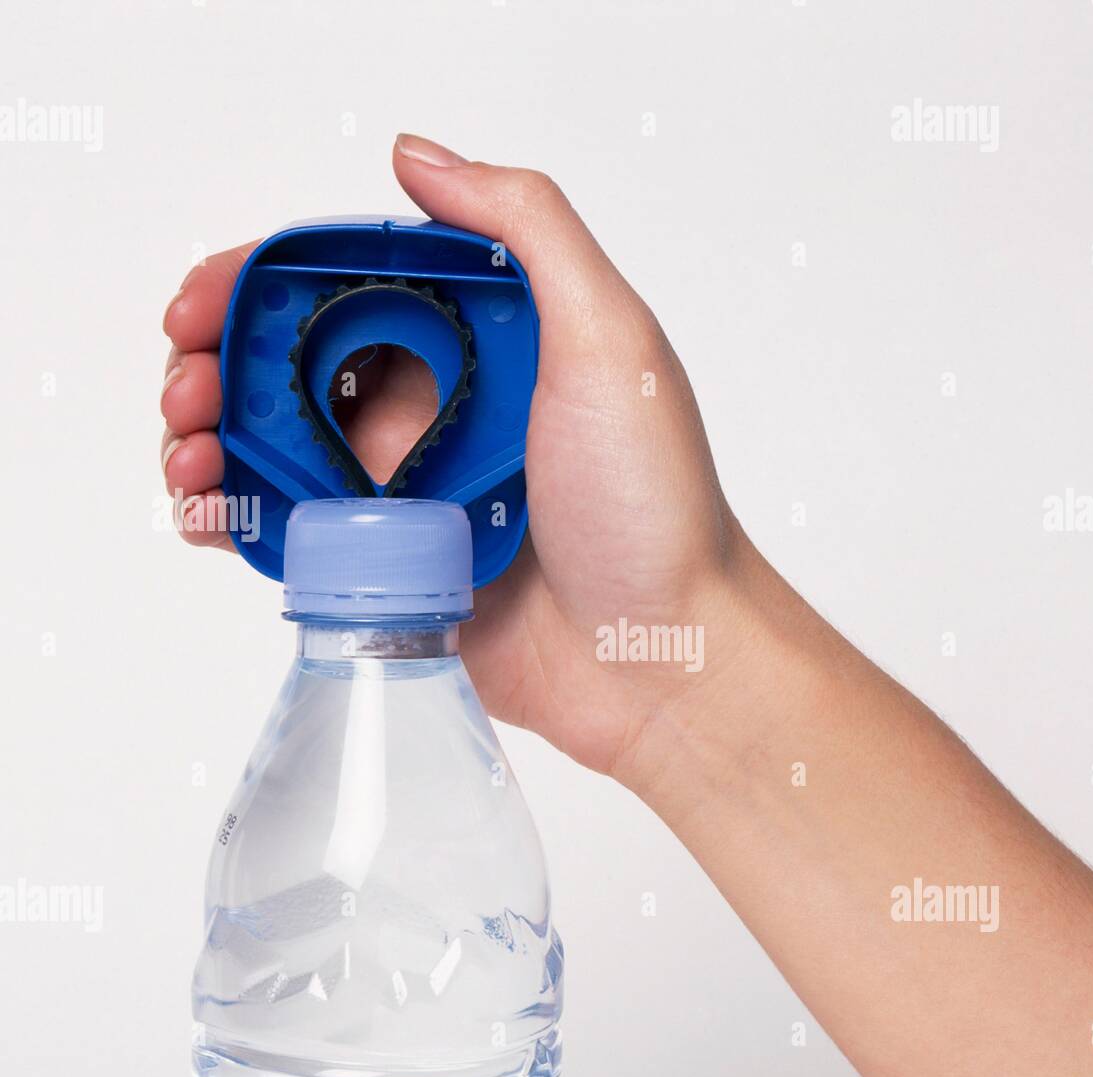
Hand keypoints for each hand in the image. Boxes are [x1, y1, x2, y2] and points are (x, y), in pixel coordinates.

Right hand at [161, 133, 754, 778]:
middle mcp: (440, 416)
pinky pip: (296, 541)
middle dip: (216, 364)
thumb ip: (527, 228)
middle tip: (184, 390)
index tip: (204, 299)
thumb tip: (415, 156)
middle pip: (293, 370)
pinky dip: (237, 523)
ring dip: (210, 442)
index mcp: (481, 349)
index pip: (345, 291)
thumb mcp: (609, 339)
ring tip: (187, 459)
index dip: (260, 283)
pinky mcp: (394, 577)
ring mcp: (410, 500)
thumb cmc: (649, 506)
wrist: (665, 660)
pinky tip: (210, 518)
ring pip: (279, 452)